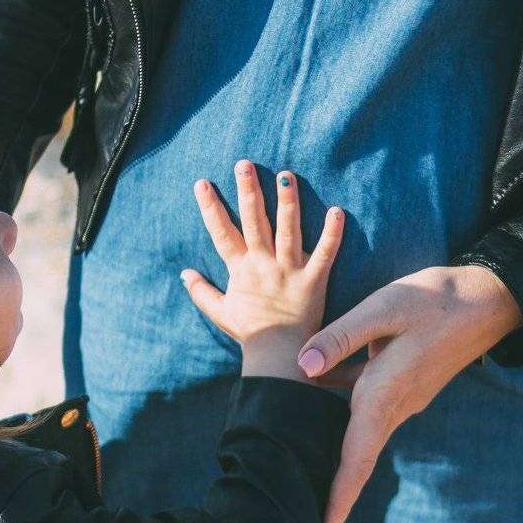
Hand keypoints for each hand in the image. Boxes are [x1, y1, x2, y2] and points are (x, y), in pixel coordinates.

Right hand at [180, 160, 343, 379]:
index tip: (202, 183)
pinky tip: (337, 211)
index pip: (222, 233)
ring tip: (286, 175)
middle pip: (254, 222)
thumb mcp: (221, 312)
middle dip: (248, 192)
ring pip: (288, 231)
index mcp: (241, 270)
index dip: (211, 208)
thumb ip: (201, 291)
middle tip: (244, 164)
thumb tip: (184, 273)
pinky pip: (326, 254)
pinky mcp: (314, 281)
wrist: (279, 359)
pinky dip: (333, 234)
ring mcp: (289, 272)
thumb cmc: (251, 334)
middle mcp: (264, 265)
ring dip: (287, 202)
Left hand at [294, 264, 521, 522]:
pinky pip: (369, 411)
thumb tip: (303, 366)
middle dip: (336, 496)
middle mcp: (396, 406)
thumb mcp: (385, 307)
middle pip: (358, 461)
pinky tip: (318, 399)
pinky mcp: (407, 386)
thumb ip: (342, 336)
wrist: (489, 299)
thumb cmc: (437, 299)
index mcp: (385, 393)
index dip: (339, 498)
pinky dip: (346, 423)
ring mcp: (404, 399)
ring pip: (362, 437)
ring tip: (310, 483)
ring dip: (341, 464)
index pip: (356, 458)